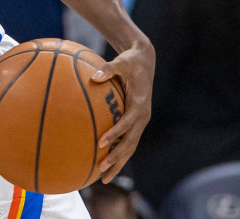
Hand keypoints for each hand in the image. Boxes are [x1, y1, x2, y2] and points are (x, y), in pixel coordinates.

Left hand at [92, 40, 154, 182]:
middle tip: (101, 169)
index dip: (115, 134)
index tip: (101, 143)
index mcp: (139, 104)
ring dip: (119, 162)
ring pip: (131, 147)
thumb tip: (94, 76)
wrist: (145, 61)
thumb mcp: (120, 62)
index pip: (127, 123)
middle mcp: (142, 116)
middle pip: (131, 142)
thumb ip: (108, 69)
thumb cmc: (130, 61)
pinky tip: (106, 164)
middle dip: (117, 157)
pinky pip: (128, 141)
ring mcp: (141, 121)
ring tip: (103, 178)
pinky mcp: (137, 122)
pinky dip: (119, 153)